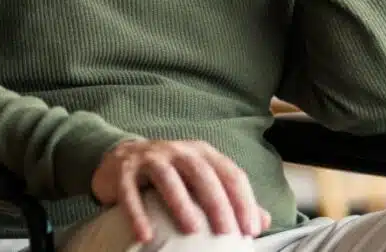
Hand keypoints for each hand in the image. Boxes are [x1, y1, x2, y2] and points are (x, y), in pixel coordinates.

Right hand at [90, 139, 270, 242]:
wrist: (120, 159)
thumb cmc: (170, 176)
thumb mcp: (202, 182)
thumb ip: (231, 199)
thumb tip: (265, 220)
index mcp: (203, 153)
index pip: (231, 174)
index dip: (244, 201)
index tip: (252, 230)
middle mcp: (179, 151)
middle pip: (203, 174)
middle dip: (217, 203)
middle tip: (227, 233)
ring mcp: (151, 158)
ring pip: (168, 178)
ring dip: (180, 203)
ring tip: (192, 230)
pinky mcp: (125, 170)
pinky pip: (130, 192)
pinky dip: (137, 213)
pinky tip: (145, 235)